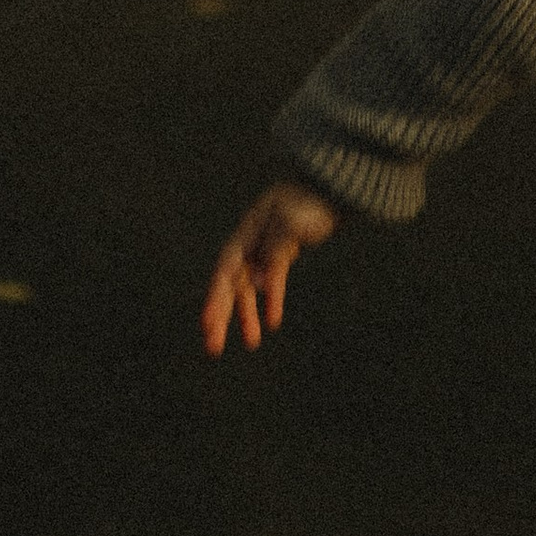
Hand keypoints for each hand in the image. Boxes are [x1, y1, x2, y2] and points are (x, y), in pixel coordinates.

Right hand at [201, 179, 338, 356]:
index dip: (215, 298)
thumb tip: (258, 282)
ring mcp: (263, 250)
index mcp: (246, 232)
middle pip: (230, 283)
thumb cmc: (307, 201)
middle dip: (220, 314)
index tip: (207, 324)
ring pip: (248, 288)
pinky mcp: (279, 256)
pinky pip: (270, 284)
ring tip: (250, 343)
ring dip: (245, 315)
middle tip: (212, 347)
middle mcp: (249, 243)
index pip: (225, 270)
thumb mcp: (291, 221)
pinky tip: (272, 323)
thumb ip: (275, 249)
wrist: (328, 189)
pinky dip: (270, 302)